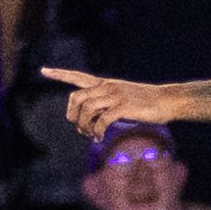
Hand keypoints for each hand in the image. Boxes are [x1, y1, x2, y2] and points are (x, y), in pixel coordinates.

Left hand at [50, 67, 170, 138]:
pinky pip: (101, 120)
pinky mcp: (123, 107)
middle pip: (76, 97)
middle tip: (79, 128)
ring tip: (91, 135)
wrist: (166, 101)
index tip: (43, 71)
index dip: (60, 74)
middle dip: (72, 115)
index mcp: (105, 84)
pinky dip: (97, 132)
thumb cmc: (146, 103)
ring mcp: (115, 96)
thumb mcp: (122, 99)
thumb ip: (106, 105)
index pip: (78, 76)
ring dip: (84, 127)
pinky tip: (99, 138)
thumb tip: (91, 121)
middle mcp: (107, 87)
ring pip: (86, 110)